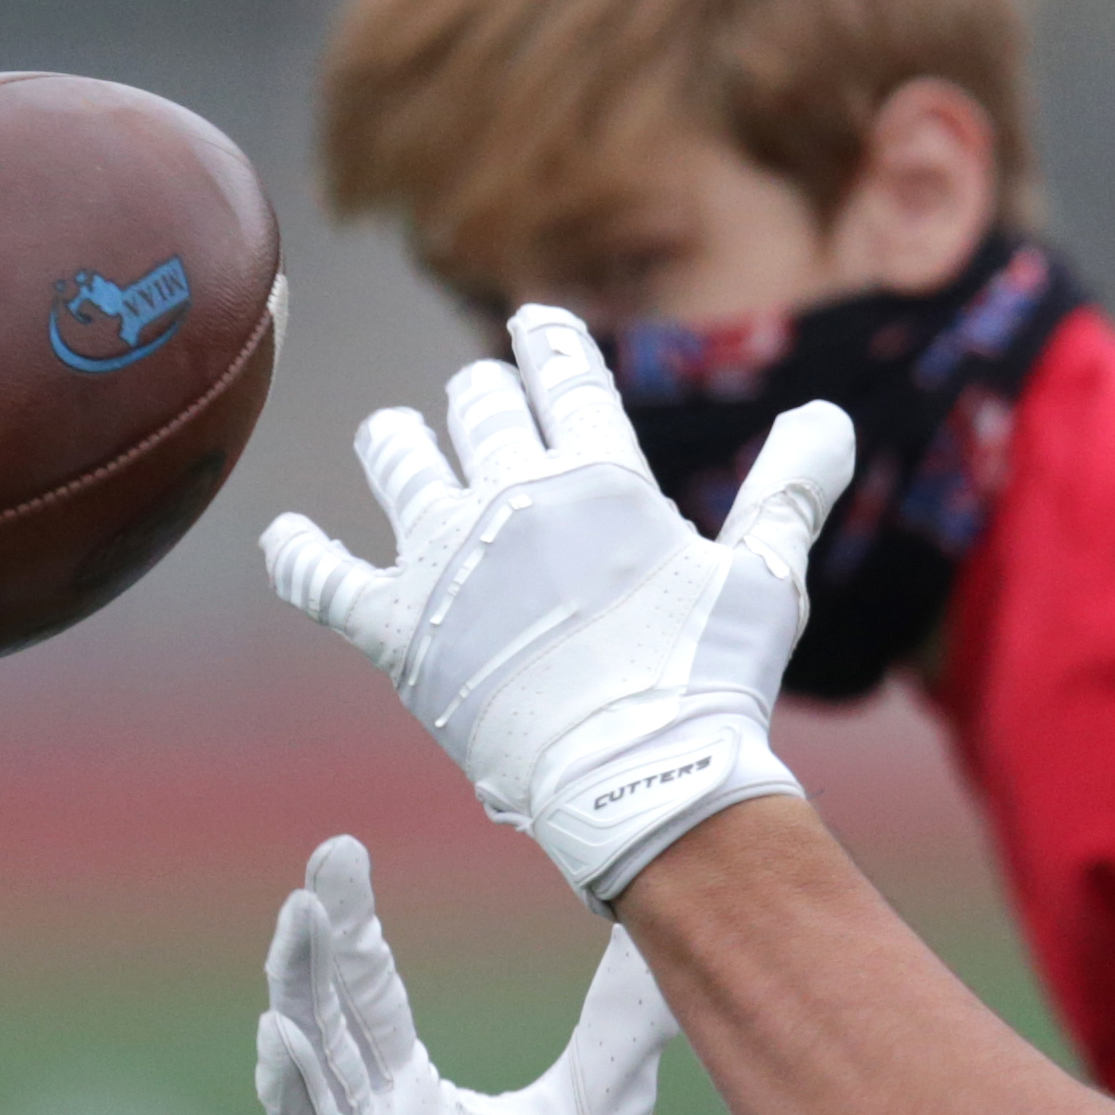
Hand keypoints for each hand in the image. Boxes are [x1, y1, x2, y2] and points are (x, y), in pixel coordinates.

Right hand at [251, 834, 682, 1114]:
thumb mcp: (606, 1108)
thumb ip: (619, 1023)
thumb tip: (657, 930)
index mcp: (416, 1097)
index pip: (368, 997)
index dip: (348, 930)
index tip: (336, 853)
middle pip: (329, 1046)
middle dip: (309, 977)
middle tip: (304, 902)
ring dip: (294, 1089)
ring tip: (278, 1028)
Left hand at [260, 305, 855, 905]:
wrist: (642, 787)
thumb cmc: (712, 686)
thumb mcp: (764, 577)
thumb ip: (789, 489)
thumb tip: (833, 414)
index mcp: (598, 476)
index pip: (559, 369)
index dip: (544, 340)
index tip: (533, 327)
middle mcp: (511, 500)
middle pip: (472, 403)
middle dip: (482, 398)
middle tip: (485, 407)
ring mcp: (446, 563)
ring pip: (394, 456)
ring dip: (397, 442)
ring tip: (398, 441)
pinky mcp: (400, 634)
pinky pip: (322, 578)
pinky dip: (296, 554)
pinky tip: (281, 537)